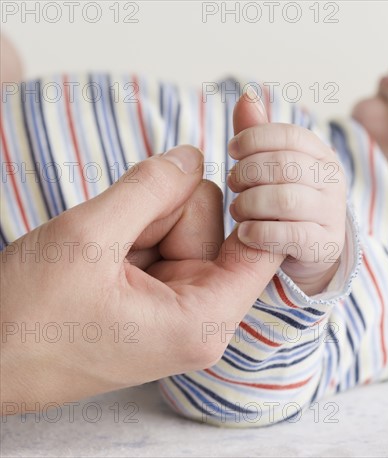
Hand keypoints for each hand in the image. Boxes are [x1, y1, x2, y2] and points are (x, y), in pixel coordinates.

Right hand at [0, 145, 284, 412]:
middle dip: (159, 212)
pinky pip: (160, 238)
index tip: (243, 151)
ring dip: (137, 224)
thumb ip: (149, 188)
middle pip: (212, 222)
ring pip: (181, 223)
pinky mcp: (158, 295)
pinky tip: (99, 260)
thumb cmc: (24, 319)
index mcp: (202, 319)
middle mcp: (202, 317)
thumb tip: (193, 154)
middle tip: (109, 242)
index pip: (264, 246)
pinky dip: (129, 235)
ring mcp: (179, 305)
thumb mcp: (87, 238)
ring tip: (97, 258)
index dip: (256, 196)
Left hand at [227, 88, 346, 295]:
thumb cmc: (285, 201)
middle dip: (248, 173)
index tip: (232, 149)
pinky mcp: (323, 244)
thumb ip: (258, 134)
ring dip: (250, 204)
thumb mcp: (273, 166)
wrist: (310, 249)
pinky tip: (245, 233)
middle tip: (232, 183)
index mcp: (322, 155)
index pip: (289, 135)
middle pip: (285, 166)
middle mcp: (333, 181)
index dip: (254, 138)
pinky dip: (259, 233)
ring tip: (237, 210)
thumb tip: (247, 94)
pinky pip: (288, 235)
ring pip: (285, 200)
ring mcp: (332, 214)